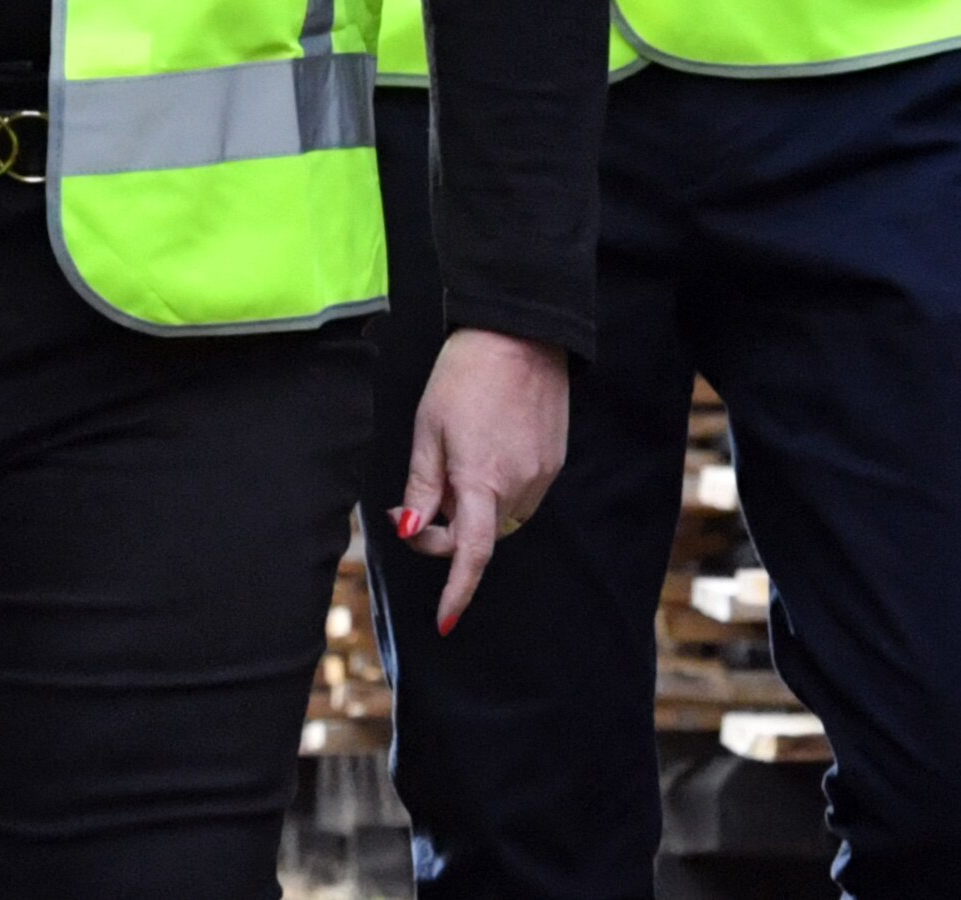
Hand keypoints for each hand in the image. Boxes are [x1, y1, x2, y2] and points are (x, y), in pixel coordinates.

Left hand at [397, 327, 568, 636]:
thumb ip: (421, 487)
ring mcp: (542, 477)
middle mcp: (519, 487)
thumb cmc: (464, 378)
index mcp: (481, 481)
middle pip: (479, 535)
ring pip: (499, 517)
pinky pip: (519, 495)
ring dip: (470, 510)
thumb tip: (410, 530)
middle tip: (406, 511)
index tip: (445, 623)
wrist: (521, 336)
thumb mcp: (427, 430)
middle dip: (442, 533)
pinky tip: (480, 452)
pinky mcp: (554, 463)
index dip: (458, 592)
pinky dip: (494, 492)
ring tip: (449, 465)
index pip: (472, 554)